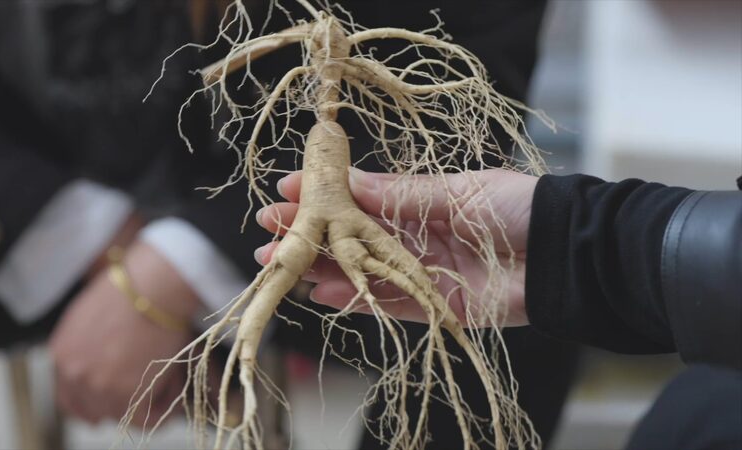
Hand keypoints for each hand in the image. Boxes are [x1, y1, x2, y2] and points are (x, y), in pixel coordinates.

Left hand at [50, 241, 200, 425]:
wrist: (153, 287)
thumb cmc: (133, 288)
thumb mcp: (93, 313)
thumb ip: (88, 344)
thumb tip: (107, 357)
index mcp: (62, 354)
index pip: (68, 397)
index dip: (93, 400)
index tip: (112, 398)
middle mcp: (74, 375)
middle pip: (92, 412)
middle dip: (120, 404)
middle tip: (146, 390)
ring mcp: (98, 387)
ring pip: (123, 415)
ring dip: (146, 401)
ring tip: (168, 375)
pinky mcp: (126, 394)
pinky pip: (147, 417)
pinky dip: (163, 407)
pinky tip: (175, 383)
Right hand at [254, 168, 536, 326]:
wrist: (560, 255)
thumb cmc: (515, 208)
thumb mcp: (454, 190)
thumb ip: (400, 193)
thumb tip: (349, 179)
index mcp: (421, 201)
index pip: (361, 197)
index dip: (325, 193)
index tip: (287, 187)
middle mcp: (415, 236)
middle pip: (352, 236)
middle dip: (310, 231)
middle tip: (268, 228)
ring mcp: (421, 272)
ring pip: (361, 270)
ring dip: (320, 266)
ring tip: (279, 261)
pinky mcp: (433, 306)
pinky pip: (386, 303)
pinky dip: (354, 298)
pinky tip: (319, 291)